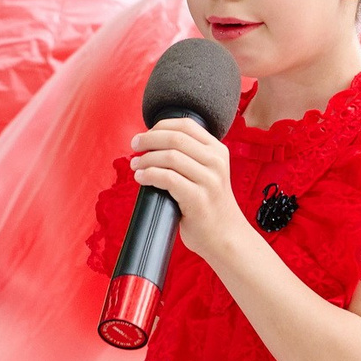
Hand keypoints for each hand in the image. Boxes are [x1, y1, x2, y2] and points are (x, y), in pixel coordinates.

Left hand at [129, 118, 248, 259]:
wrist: (225, 236)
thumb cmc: (209, 205)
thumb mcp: (208, 173)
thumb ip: (190, 157)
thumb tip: (153, 143)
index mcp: (217, 151)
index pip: (186, 124)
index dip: (160, 126)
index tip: (145, 135)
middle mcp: (215, 162)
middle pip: (175, 138)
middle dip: (148, 139)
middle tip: (134, 147)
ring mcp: (209, 180)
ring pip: (169, 157)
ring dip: (146, 159)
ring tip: (135, 165)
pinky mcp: (198, 198)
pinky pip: (167, 178)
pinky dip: (149, 175)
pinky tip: (141, 178)